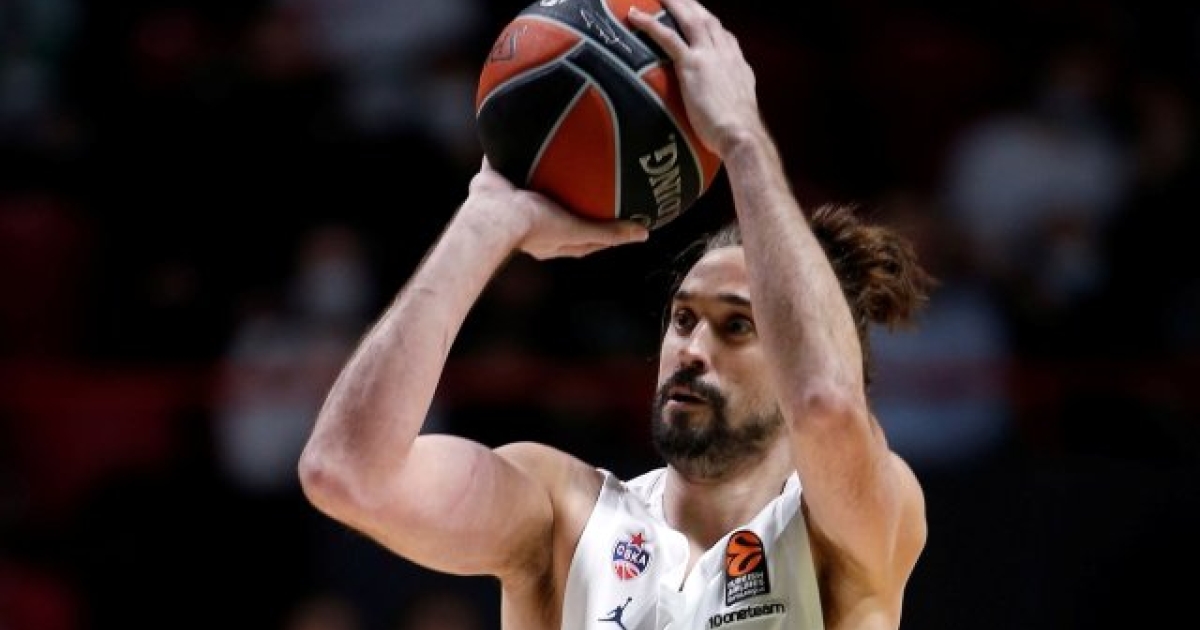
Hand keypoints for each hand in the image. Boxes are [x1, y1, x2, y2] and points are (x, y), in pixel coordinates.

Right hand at [467, 158, 648, 259]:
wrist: (495, 215)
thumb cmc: (536, 227)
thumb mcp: (579, 230)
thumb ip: (608, 232)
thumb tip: (643, 234)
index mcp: (551, 236)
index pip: (581, 232)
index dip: (599, 225)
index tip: (617, 212)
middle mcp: (532, 218)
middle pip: (559, 203)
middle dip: (571, 191)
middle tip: (589, 173)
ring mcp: (513, 198)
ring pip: (532, 178)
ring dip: (543, 165)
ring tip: (560, 143)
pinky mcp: (497, 178)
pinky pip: (506, 156)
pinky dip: (513, 142)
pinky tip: (525, 123)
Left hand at [628, 0, 763, 155]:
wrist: (741, 134)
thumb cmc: (739, 135)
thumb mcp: (738, 113)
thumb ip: (727, 106)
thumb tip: (721, 117)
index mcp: (738, 67)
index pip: (725, 38)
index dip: (713, 27)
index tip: (704, 20)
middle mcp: (725, 55)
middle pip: (708, 20)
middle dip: (692, 6)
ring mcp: (709, 57)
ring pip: (690, 20)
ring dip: (675, 4)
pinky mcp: (692, 65)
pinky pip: (668, 38)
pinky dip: (650, 23)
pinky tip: (634, 15)